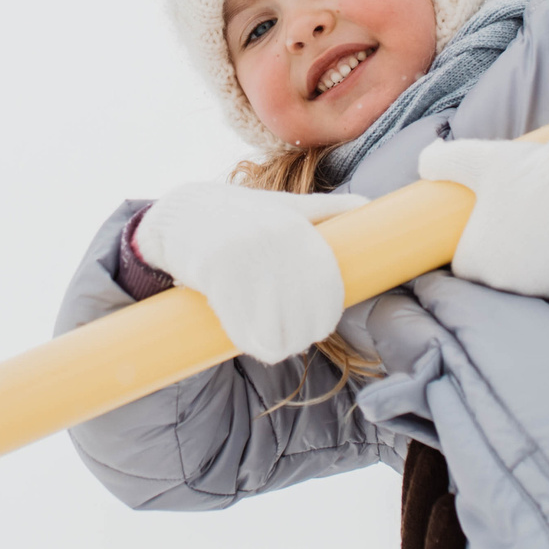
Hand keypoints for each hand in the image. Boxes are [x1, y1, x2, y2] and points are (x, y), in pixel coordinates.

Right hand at [135, 183, 368, 360]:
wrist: (180, 214)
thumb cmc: (239, 214)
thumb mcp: (284, 205)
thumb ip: (324, 209)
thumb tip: (368, 204)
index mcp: (296, 229)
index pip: (328, 292)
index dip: (326, 319)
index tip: (316, 327)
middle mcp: (275, 244)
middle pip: (306, 317)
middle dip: (301, 336)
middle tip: (291, 338)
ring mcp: (245, 261)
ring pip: (279, 332)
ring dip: (278, 344)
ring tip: (271, 339)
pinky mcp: (216, 279)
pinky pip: (246, 333)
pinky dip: (252, 344)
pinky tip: (250, 339)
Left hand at [417, 131, 548, 295]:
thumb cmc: (526, 172)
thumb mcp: (475, 159)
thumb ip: (439, 160)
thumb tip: (423, 164)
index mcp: (474, 259)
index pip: (463, 266)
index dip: (470, 250)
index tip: (480, 232)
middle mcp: (502, 281)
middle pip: (493, 274)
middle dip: (497, 257)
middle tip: (508, 228)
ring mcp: (536, 286)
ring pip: (523, 279)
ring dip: (524, 266)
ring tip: (531, 235)